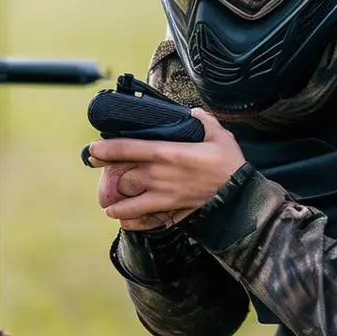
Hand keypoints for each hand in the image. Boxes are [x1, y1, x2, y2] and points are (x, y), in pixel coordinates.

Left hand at [85, 108, 244, 230]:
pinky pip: (144, 221)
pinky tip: (125, 220)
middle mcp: (159, 176)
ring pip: (127, 203)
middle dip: (113, 177)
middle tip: (109, 175)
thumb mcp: (219, 135)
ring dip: (116, 204)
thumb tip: (192, 112)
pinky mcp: (170, 214)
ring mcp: (163, 198)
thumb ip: (202, 120)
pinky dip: (131, 223)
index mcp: (167, 153)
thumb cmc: (230, 166)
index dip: (105, 149)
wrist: (243, 198)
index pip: (126, 148)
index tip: (93, 149)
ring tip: (110, 204)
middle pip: (123, 177)